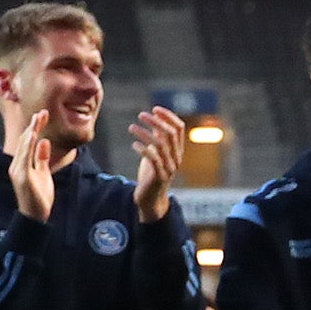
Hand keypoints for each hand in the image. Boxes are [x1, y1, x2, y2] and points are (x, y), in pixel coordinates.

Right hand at [8, 110, 57, 220]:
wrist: (35, 216)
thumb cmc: (39, 197)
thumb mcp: (43, 174)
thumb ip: (42, 158)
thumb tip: (44, 142)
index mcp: (21, 164)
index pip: (28, 142)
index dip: (35, 128)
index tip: (42, 115)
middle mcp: (17, 166)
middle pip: (25, 141)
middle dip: (34, 126)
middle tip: (42, 112)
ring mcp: (18, 171)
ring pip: (24, 147)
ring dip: (32, 132)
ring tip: (38, 119)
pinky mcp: (22, 177)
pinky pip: (25, 158)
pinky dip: (29, 146)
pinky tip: (34, 136)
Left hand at [129, 106, 186, 220]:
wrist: (151, 200)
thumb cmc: (152, 174)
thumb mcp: (156, 153)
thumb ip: (158, 138)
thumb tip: (155, 118)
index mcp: (177, 151)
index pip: (178, 129)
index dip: (168, 117)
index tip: (155, 109)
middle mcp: (176, 158)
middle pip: (170, 134)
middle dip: (156, 122)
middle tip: (141, 114)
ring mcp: (169, 168)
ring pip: (160, 145)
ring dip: (145, 133)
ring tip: (131, 127)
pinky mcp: (159, 177)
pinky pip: (153, 160)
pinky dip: (143, 149)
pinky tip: (134, 144)